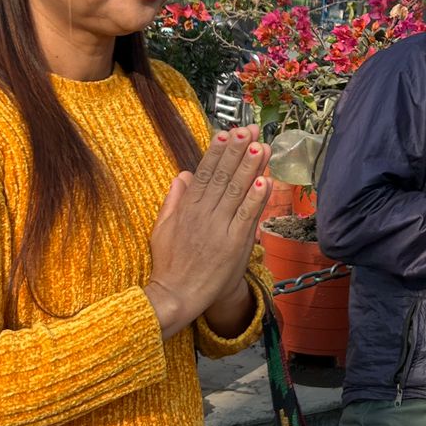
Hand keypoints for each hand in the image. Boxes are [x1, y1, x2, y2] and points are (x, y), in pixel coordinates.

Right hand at [146, 127, 271, 338]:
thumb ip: (173, 201)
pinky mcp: (233, 245)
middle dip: (237, 151)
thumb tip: (183, 174)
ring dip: (250, 167)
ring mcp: (219, 229)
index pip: (204, 173)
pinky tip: (264, 181)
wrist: (177, 296)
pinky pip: (246, 217)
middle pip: (223, 176)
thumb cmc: (170, 264)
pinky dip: (255, 199)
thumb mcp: (162, 228)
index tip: (227, 132)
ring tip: (261, 146)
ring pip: (237, 192)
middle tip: (249, 129)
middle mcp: (203, 214)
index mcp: (186, 209)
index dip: (217, 151)